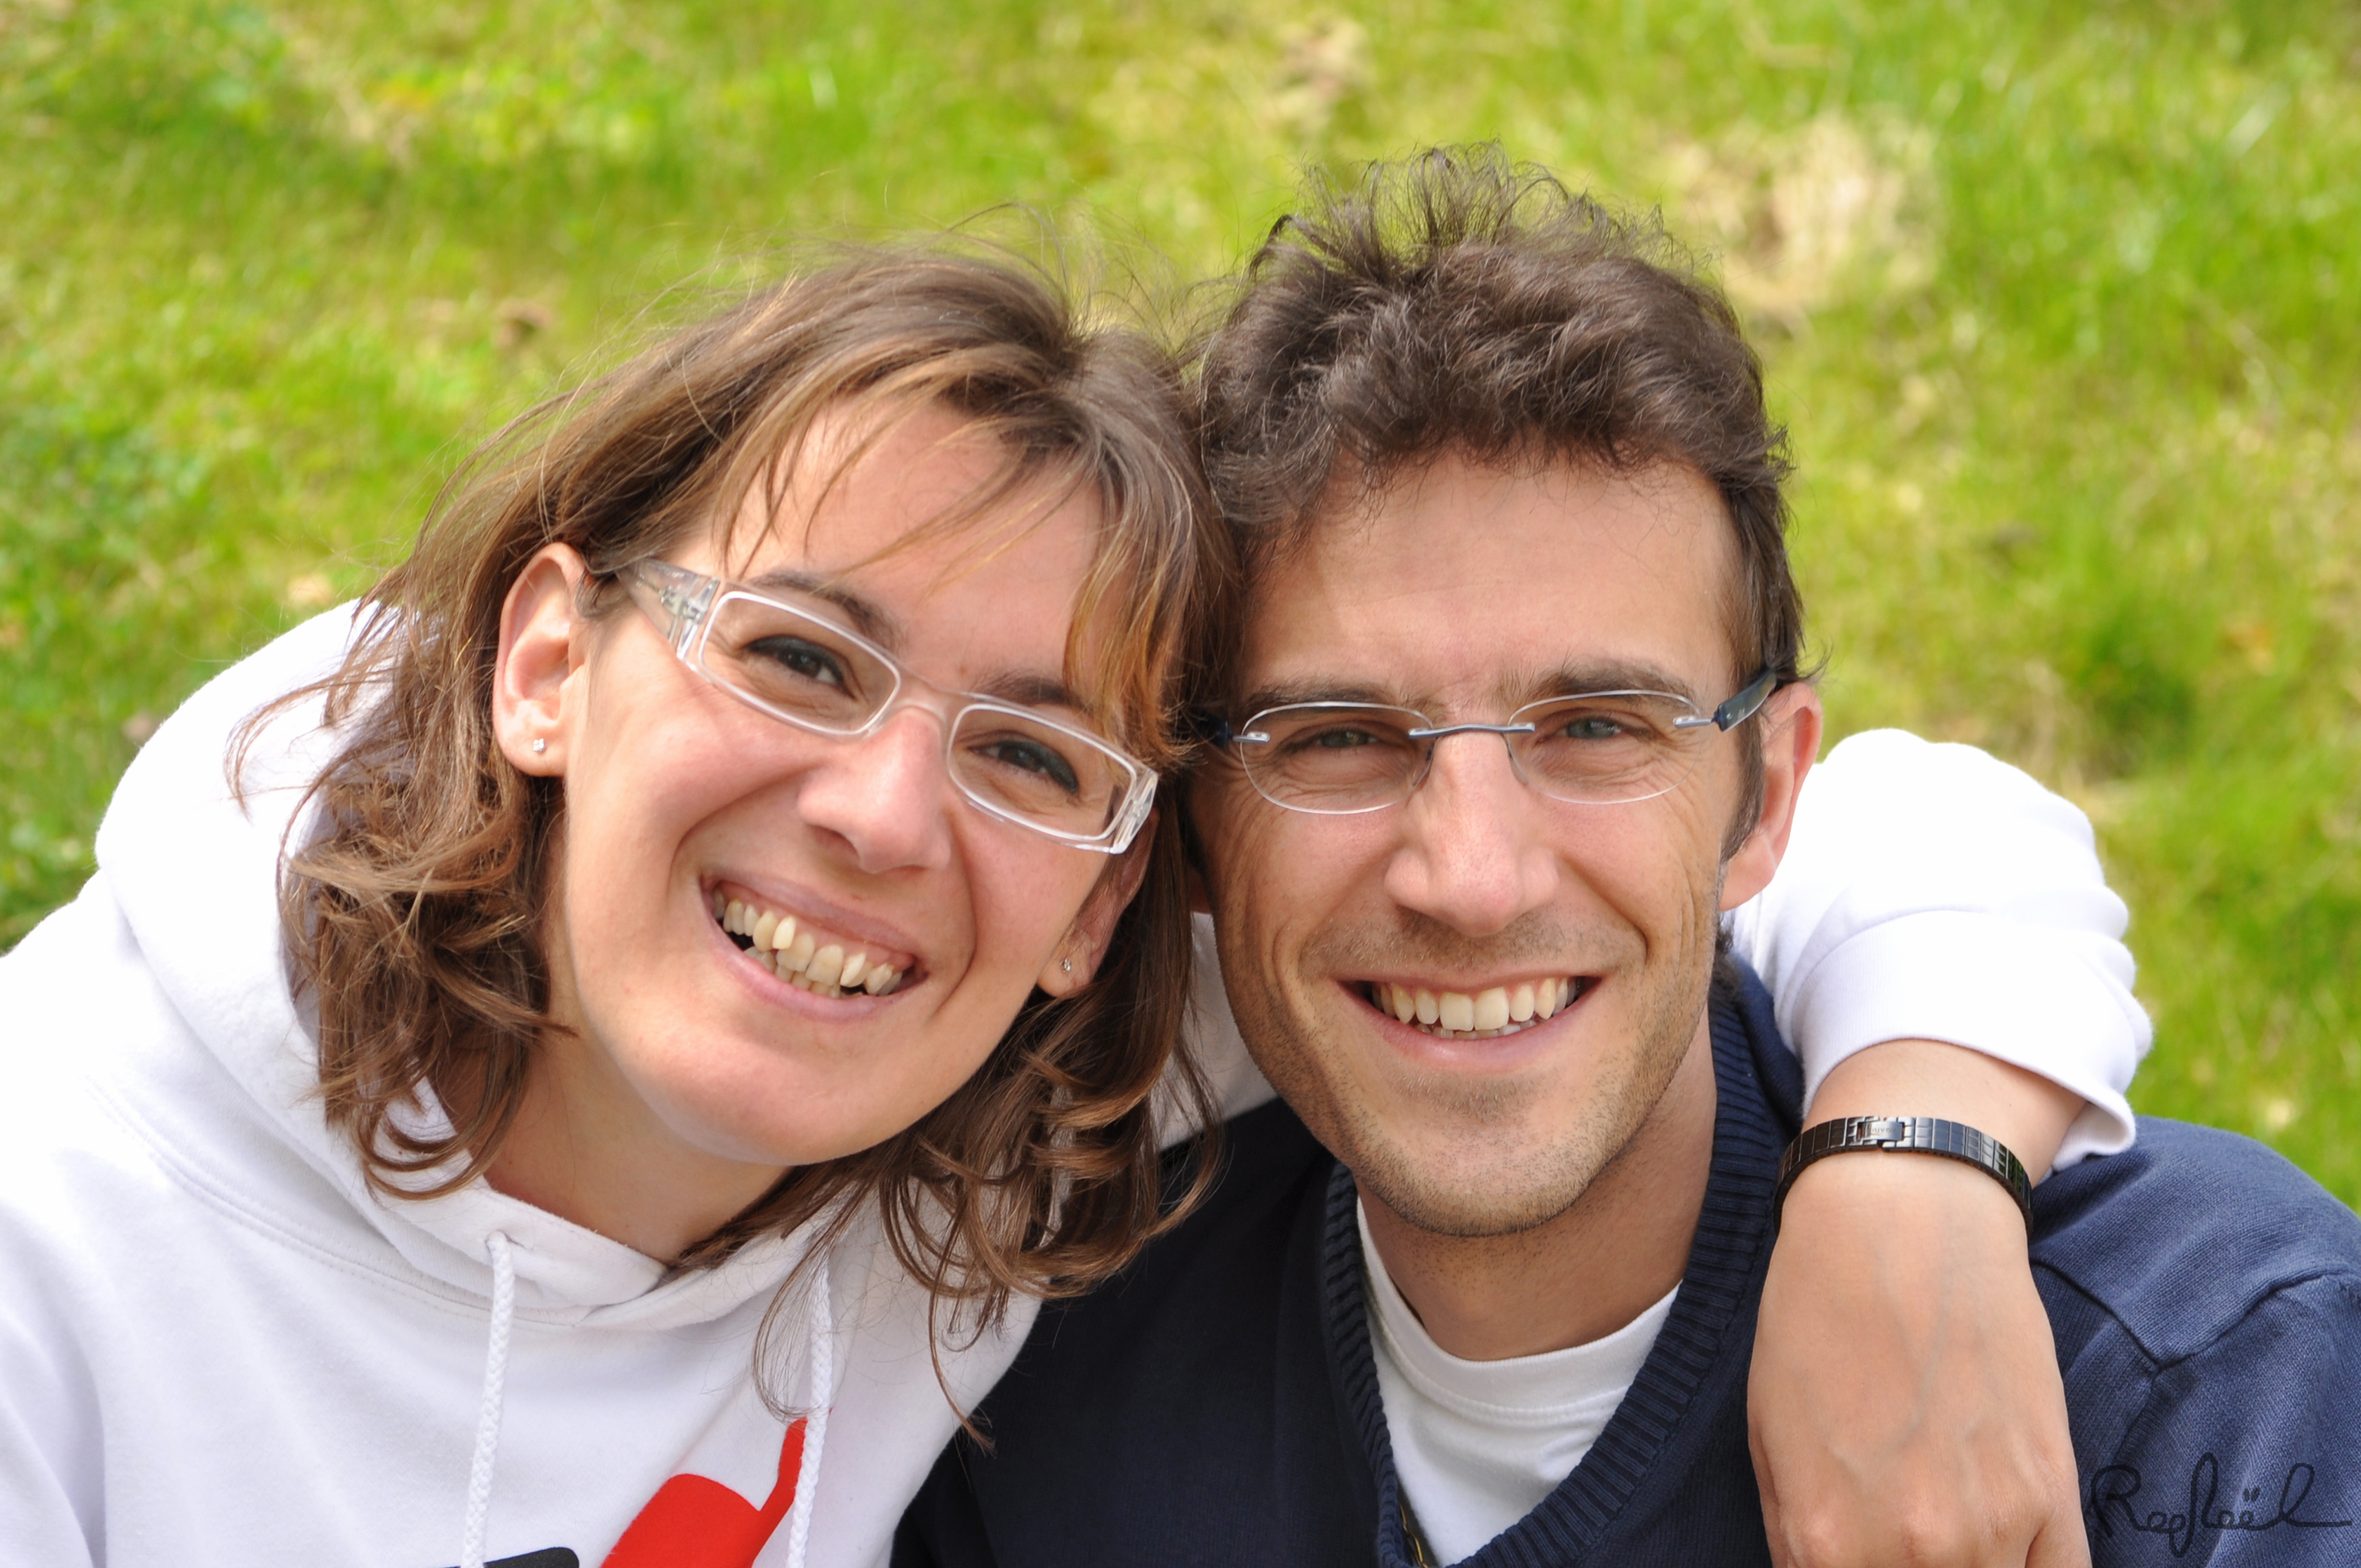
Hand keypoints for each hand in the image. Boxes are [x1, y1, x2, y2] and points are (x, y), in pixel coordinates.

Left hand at [1748, 1039, 2089, 1567]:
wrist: (1899, 1222)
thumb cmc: (1816, 1317)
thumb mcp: (1768, 1440)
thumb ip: (1798, 1538)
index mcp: (1823, 1540)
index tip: (1850, 1560)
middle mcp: (1910, 1549)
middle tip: (1894, 1538)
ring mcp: (1990, 1527)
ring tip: (1943, 1535)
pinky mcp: (2051, 1493)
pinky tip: (2004, 1550)